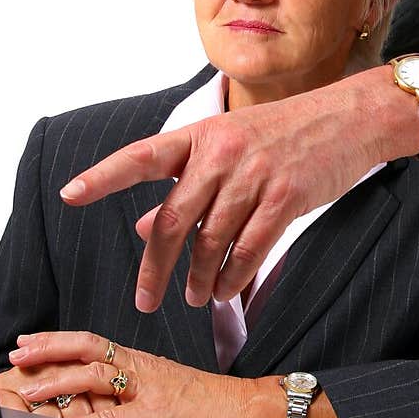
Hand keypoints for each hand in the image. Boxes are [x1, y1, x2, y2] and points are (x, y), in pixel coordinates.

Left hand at [8, 330, 257, 417]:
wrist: (240, 405)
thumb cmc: (203, 399)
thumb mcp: (159, 386)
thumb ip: (127, 390)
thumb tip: (90, 399)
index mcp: (138, 361)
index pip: (90, 342)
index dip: (56, 340)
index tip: (28, 342)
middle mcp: (140, 368)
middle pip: (88, 348)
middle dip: (48, 350)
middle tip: (18, 354)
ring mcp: (149, 388)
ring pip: (98, 375)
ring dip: (60, 381)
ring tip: (33, 390)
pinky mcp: (160, 412)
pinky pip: (121, 416)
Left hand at [58, 66, 418, 311]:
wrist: (348, 118)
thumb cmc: (285, 133)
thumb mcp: (230, 146)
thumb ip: (186, 185)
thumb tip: (144, 225)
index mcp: (200, 136)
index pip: (141, 157)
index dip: (103, 176)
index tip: (70, 195)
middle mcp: (222, 153)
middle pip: (173, 220)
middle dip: (155, 267)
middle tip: (145, 299)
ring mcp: (254, 175)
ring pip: (210, 241)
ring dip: (198, 279)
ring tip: (194, 297)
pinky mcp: (286, 197)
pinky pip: (248, 249)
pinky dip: (232, 277)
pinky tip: (225, 290)